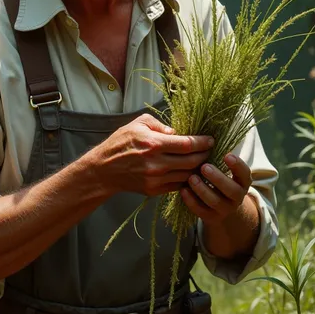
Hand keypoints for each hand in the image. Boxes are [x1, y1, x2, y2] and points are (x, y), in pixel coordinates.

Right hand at [92, 114, 213, 197]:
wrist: (104, 169)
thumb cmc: (120, 143)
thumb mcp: (137, 124)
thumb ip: (159, 125)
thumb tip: (176, 132)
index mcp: (154, 144)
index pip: (187, 144)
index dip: (202, 142)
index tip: (210, 140)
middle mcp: (157, 163)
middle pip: (192, 161)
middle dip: (205, 155)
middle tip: (209, 150)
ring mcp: (156, 179)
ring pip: (187, 175)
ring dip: (198, 168)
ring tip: (203, 161)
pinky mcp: (154, 190)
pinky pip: (178, 185)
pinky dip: (187, 179)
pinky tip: (190, 172)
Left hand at [180, 152, 252, 224]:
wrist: (221, 207)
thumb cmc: (218, 178)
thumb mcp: (222, 168)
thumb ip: (215, 156)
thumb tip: (202, 137)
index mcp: (242, 181)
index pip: (245, 174)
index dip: (238, 166)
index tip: (227, 155)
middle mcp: (236, 196)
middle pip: (231, 190)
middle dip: (218, 178)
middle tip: (204, 166)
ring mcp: (224, 209)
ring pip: (215, 201)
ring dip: (202, 189)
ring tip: (191, 177)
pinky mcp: (210, 217)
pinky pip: (201, 211)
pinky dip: (191, 201)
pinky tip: (182, 190)